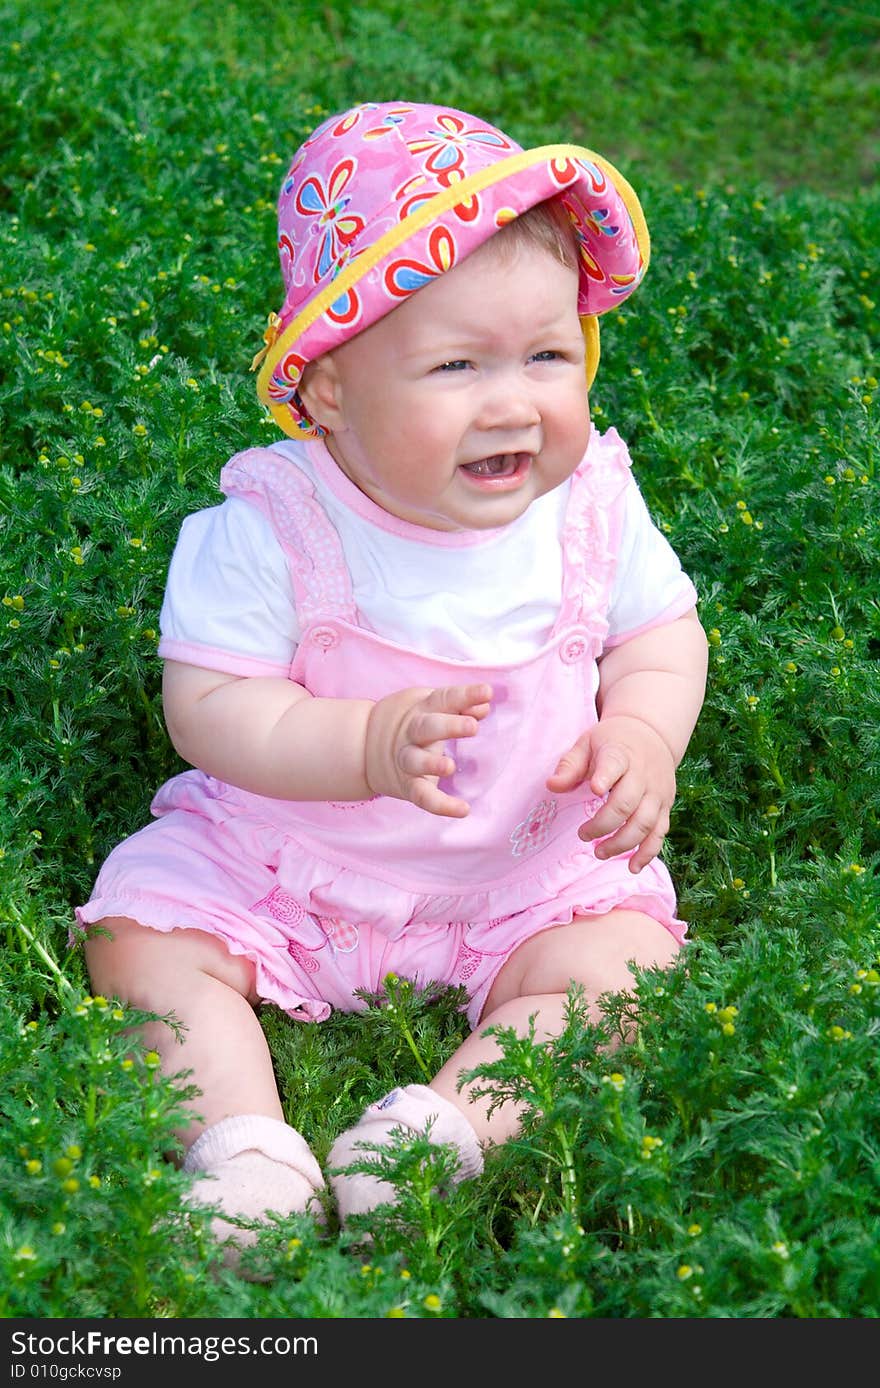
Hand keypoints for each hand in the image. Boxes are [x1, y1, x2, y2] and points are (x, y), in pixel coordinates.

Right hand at [365, 683, 491, 817]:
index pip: (445, 699)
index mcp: (422, 709)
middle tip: (473, 726)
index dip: (465, 695)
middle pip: (426, 727)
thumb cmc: (413, 721)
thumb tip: (483, 705)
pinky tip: (463, 810)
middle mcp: (412, 733)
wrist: (364, 745)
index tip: (487, 692)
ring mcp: (407, 760)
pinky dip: (440, 805)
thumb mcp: (432, 706)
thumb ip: (459, 706)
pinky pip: (422, 796)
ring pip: (415, 761)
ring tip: (449, 767)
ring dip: (431, 764)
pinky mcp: (407, 785)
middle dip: (448, 726)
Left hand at [547, 715, 676, 871]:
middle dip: (604, 825)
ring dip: (622, 843)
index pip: (615, 764)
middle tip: (583, 835)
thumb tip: (552, 786)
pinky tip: (632, 867)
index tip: (594, 789)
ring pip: (644, 823)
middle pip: (627, 804)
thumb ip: (570, 765)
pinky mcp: (665, 806)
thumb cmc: (612, 741)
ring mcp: (657, 792)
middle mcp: (643, 774)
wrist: (653, 734)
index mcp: (621, 754)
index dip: (605, 777)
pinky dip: (648, 852)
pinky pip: (660, 833)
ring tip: (600, 852)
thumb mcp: (588, 743)